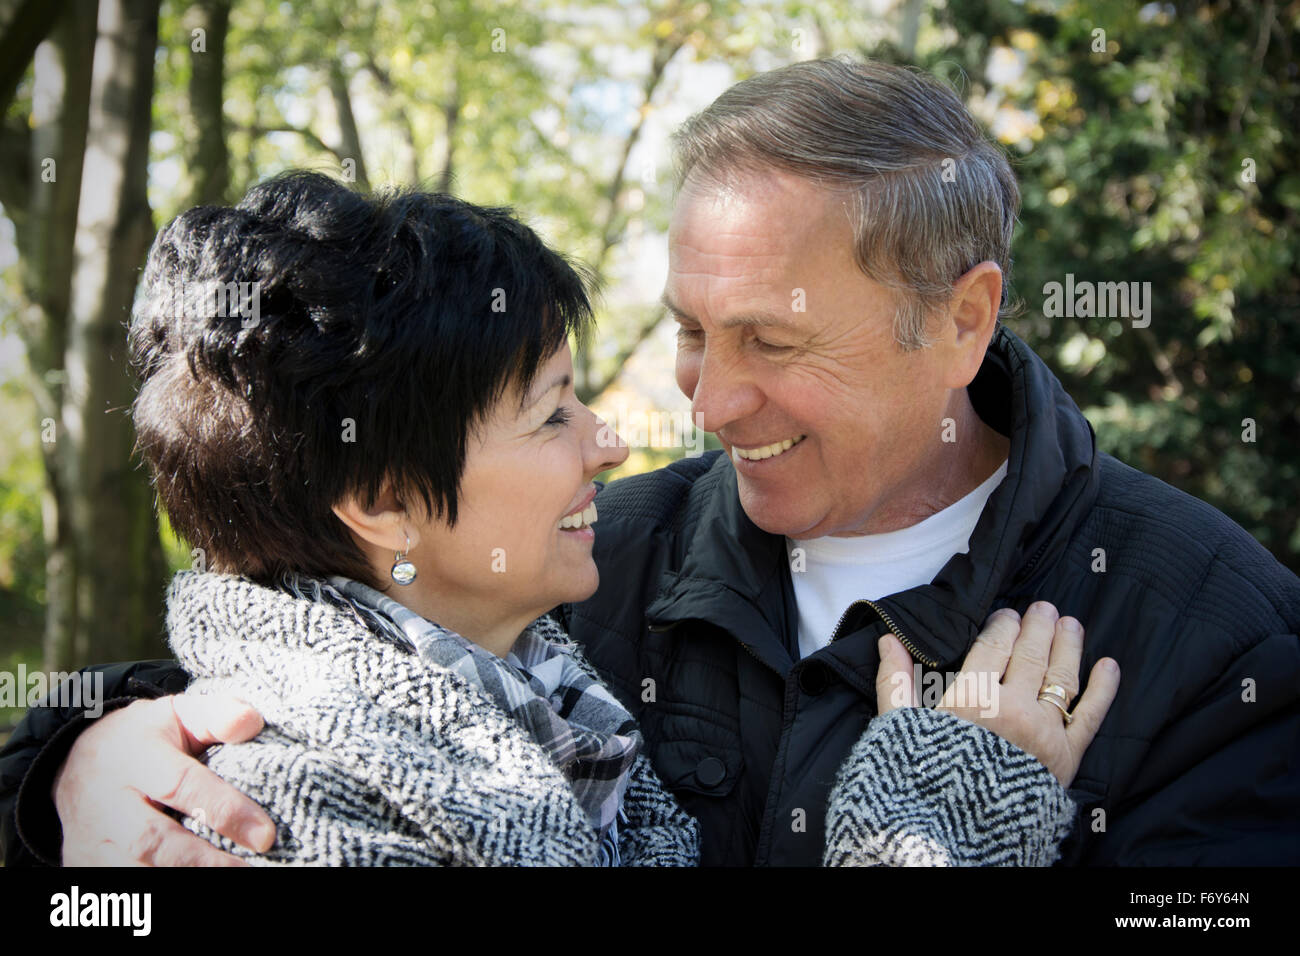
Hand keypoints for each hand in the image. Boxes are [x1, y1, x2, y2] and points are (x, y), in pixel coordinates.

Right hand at [53, 693, 275, 865]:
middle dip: (202, 860)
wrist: (76, 759)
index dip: (224, 810)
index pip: (179, 785)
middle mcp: (105, 800)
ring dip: (182, 878)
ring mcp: (89, 837)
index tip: (264, 835)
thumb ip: (218, 715)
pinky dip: (156, 887)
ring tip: (229, 878)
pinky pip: (119, 885)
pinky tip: (196, 881)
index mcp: (133, 755)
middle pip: (150, 840)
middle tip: (247, 870)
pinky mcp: (84, 863)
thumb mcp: (180, 714)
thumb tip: (251, 724)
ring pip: (132, 870)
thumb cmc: (147, 737)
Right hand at [875, 601, 1119, 787]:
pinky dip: (1103, 689)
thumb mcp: (899, 730)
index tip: (1008, 615)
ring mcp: (1044, 732)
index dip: (1004, 625)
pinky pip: (1091, 716)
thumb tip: (888, 640)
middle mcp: (1013, 709)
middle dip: (1039, 626)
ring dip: (1069, 646)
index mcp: (972, 698)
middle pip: (1031, 655)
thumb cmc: (922, 781)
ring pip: (1062, 677)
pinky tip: (1108, 666)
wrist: (955, 835)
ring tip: (1071, 624)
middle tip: (1045, 608)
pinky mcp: (1067, 758)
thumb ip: (895, 682)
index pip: (995, 646)